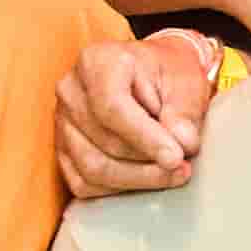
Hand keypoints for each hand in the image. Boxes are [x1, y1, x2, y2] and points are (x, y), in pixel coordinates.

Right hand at [57, 28, 225, 198]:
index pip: (112, 107)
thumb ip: (185, 111)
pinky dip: (119, 188)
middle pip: (105, 141)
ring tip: (170, 174)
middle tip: (183, 166)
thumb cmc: (167, 73)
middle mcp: (71, 91)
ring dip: (137, 179)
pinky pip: (84, 183)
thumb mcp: (187, 80)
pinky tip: (145, 177)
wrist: (151, 75)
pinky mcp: (63, 150)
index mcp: (97, 62)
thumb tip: (182, 143)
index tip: (175, 157)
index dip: (145, 137)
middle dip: (148, 162)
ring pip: (93, 169)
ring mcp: (63, 123)